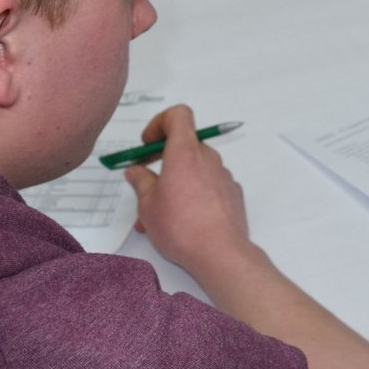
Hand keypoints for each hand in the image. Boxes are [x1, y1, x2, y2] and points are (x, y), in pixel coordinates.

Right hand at [124, 104, 252, 275]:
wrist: (220, 253)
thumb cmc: (181, 226)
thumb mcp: (148, 205)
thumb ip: (141, 182)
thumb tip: (136, 171)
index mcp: (185, 153)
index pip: (178, 115)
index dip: (160, 123)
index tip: (148, 144)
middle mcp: (208, 159)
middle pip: (184, 146)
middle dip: (162, 162)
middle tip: (145, 182)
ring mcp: (223, 176)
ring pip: (194, 171)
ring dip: (175, 185)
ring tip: (155, 216)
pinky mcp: (233, 194)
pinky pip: (208, 186)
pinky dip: (193, 196)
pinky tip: (181, 222)